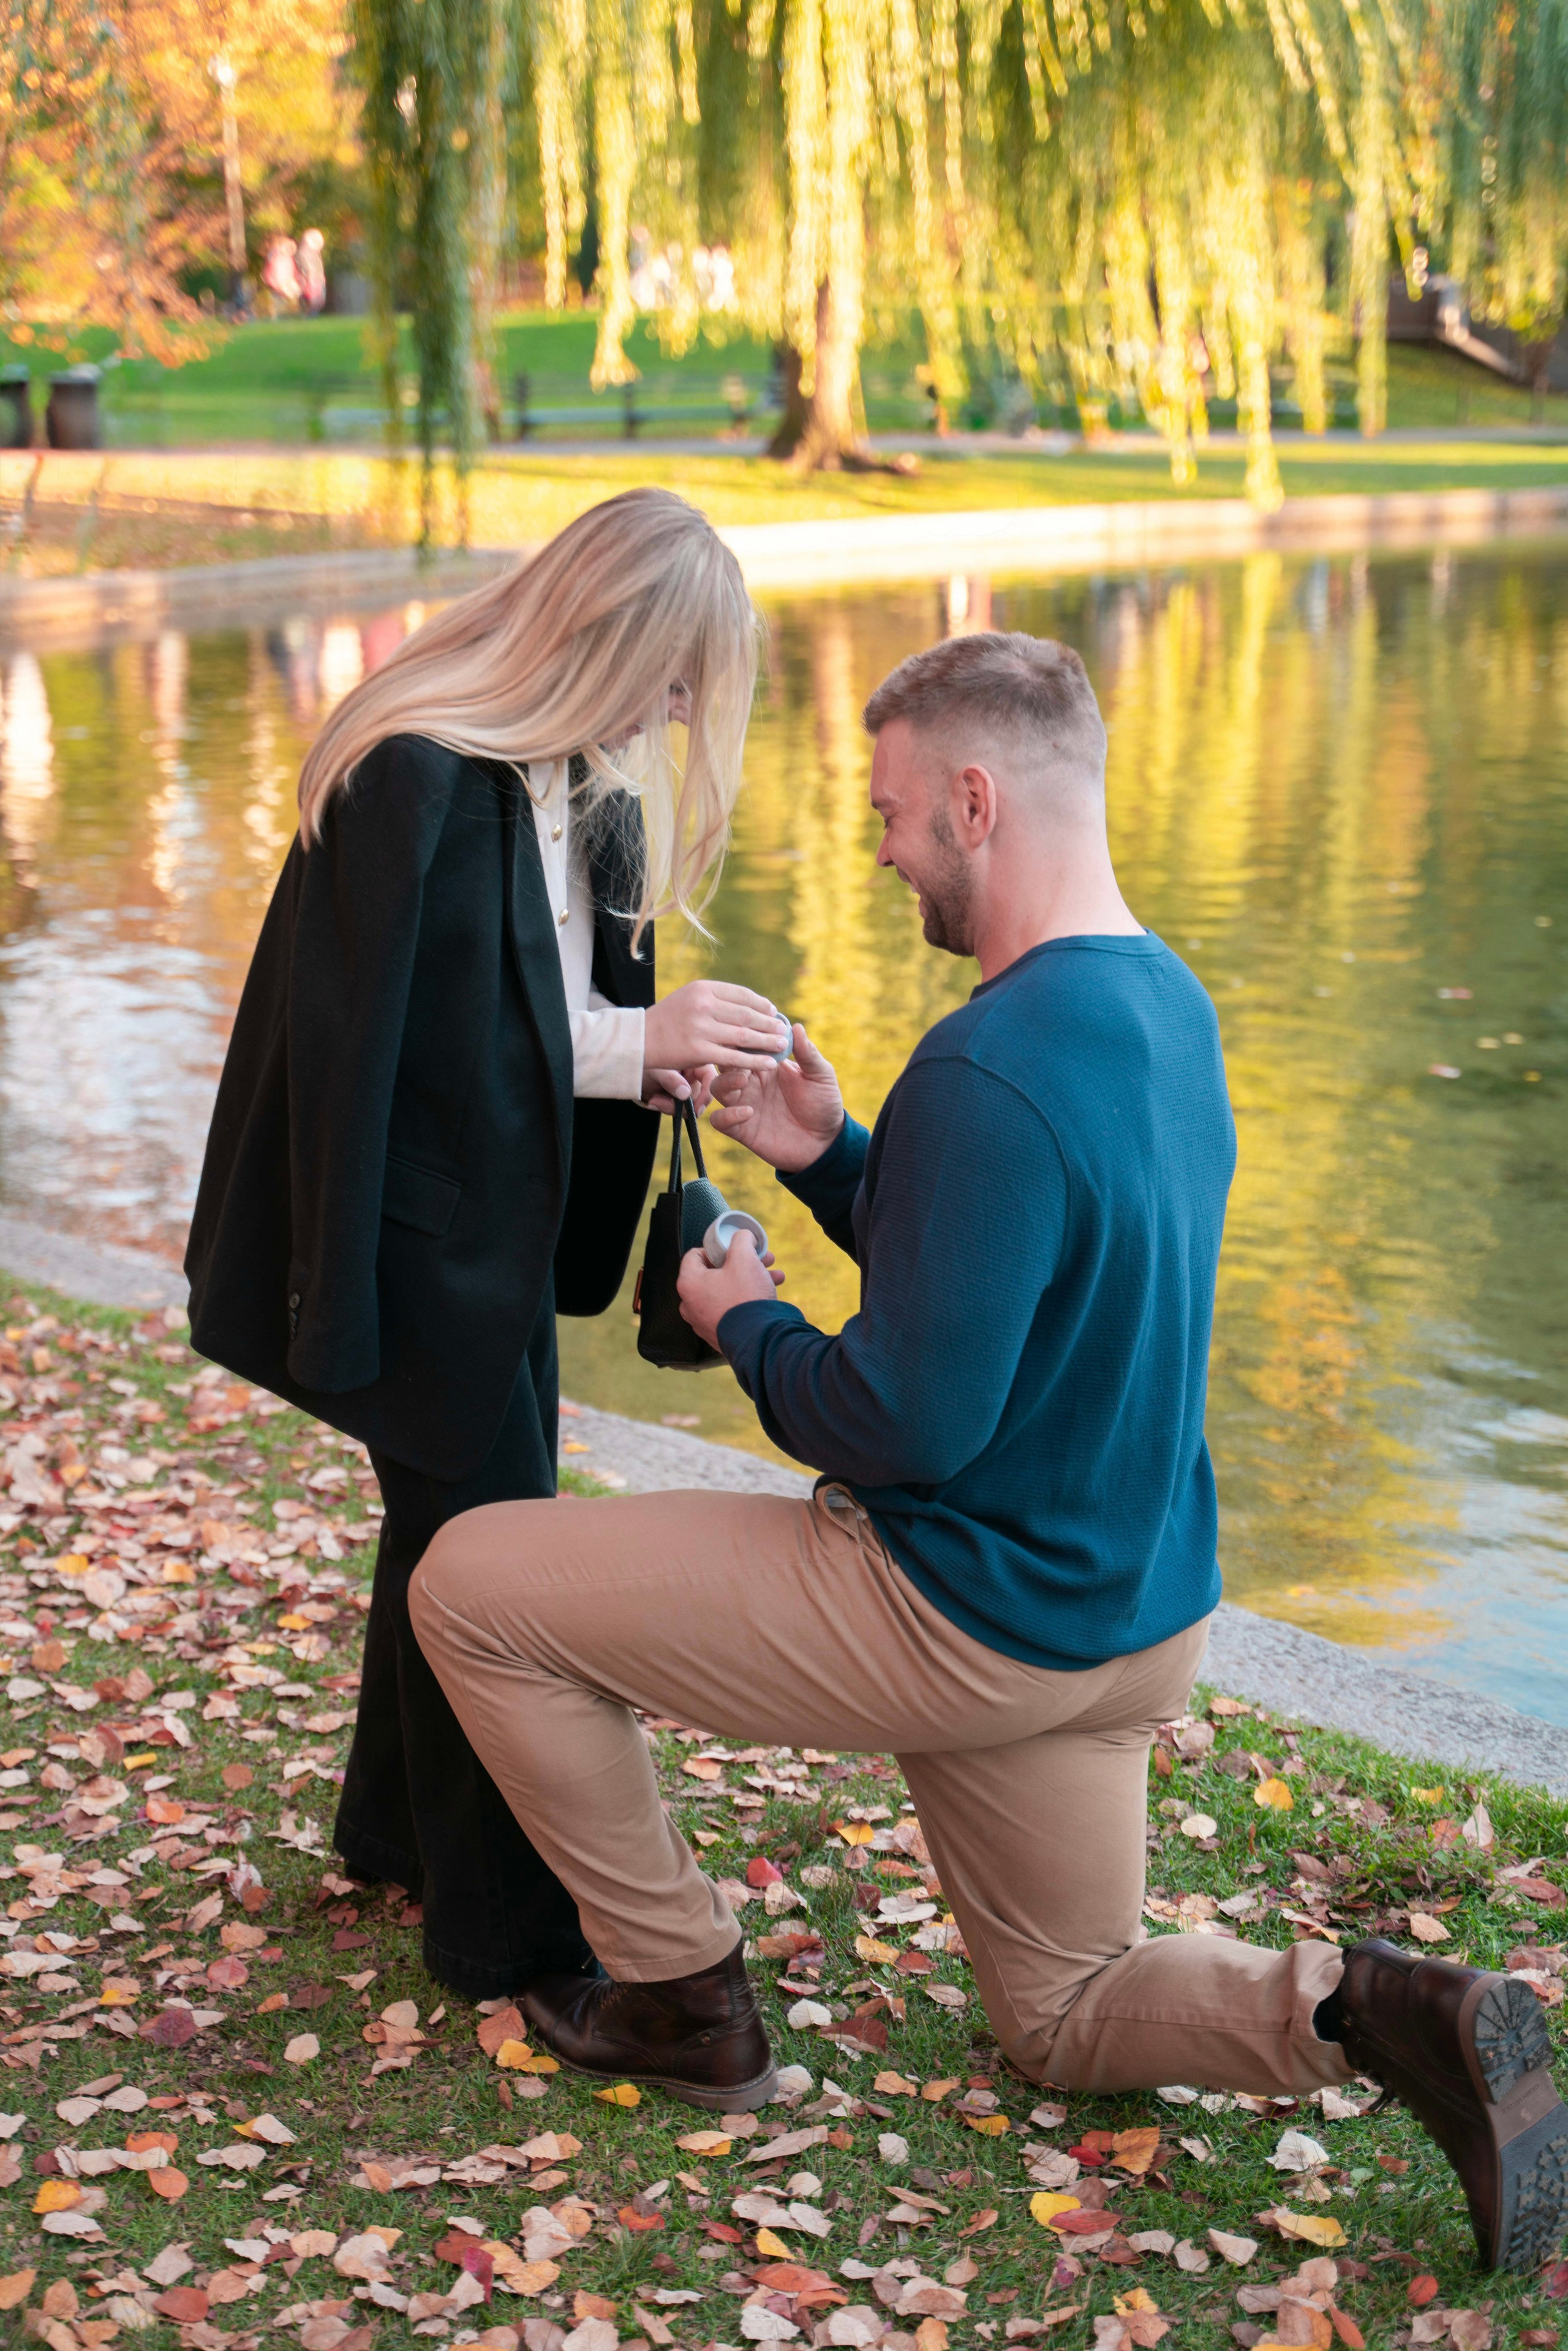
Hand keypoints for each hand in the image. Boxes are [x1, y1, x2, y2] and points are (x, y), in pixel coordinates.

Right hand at [643, 982, 789, 1100]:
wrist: (637, 1040)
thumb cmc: (665, 1020)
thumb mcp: (688, 999)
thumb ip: (714, 1000)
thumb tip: (748, 1006)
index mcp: (702, 988)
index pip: (741, 994)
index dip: (760, 1004)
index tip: (772, 1011)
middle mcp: (703, 1004)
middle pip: (746, 1014)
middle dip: (768, 1023)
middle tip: (783, 1029)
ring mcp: (700, 1027)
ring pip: (743, 1035)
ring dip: (767, 1040)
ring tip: (781, 1044)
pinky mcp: (698, 1050)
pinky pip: (733, 1057)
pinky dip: (754, 1060)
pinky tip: (768, 1063)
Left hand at [643, 1064, 717, 1114]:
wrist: (633, 1073)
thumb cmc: (646, 1063)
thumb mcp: (656, 1069)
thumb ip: (670, 1079)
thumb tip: (685, 1093)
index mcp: (695, 1061)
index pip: (710, 1078)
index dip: (706, 1094)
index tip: (695, 1108)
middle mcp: (696, 1075)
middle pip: (701, 1097)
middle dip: (682, 1105)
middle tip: (658, 1102)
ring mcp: (689, 1088)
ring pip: (690, 1107)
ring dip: (670, 1108)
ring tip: (653, 1100)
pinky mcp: (681, 1099)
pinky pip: (681, 1111)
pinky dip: (667, 1109)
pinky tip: (654, 1102)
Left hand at [676, 1232, 784, 1348]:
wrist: (758, 1339)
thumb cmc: (745, 1297)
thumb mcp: (744, 1259)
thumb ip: (741, 1240)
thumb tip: (742, 1236)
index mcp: (688, 1283)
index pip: (694, 1255)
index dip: (715, 1247)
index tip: (733, 1249)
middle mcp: (690, 1304)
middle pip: (714, 1274)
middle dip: (741, 1263)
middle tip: (761, 1259)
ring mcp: (703, 1321)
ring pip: (726, 1291)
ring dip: (749, 1279)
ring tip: (773, 1275)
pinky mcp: (718, 1334)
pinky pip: (731, 1309)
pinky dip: (746, 1299)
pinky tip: (770, 1292)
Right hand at [709, 1024, 844, 1170]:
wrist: (825, 1142)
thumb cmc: (824, 1104)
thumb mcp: (820, 1075)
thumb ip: (807, 1053)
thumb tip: (796, 1026)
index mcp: (767, 1065)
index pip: (747, 1045)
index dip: (745, 1037)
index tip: (751, 1030)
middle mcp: (751, 1083)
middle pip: (725, 1062)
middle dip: (730, 1055)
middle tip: (743, 1054)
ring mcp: (744, 1105)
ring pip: (717, 1087)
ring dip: (725, 1081)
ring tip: (744, 1079)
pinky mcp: (742, 1129)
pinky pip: (719, 1120)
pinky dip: (727, 1115)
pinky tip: (748, 1112)